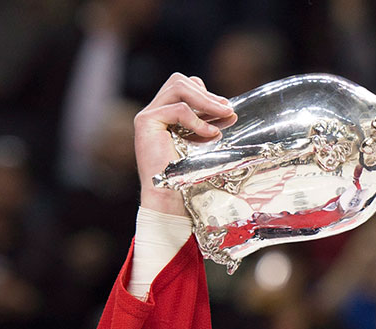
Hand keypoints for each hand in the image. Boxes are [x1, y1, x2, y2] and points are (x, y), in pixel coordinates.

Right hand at [134, 73, 236, 214]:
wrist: (169, 199)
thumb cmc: (186, 178)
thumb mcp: (201, 144)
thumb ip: (207, 125)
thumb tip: (228, 109)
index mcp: (164, 116)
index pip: (184, 88)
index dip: (206, 95)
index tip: (227, 111)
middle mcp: (153, 113)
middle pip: (179, 81)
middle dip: (208, 94)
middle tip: (228, 111)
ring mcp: (147, 116)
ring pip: (178, 87)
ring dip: (206, 101)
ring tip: (224, 116)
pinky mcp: (146, 122)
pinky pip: (178, 108)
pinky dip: (197, 119)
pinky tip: (210, 134)